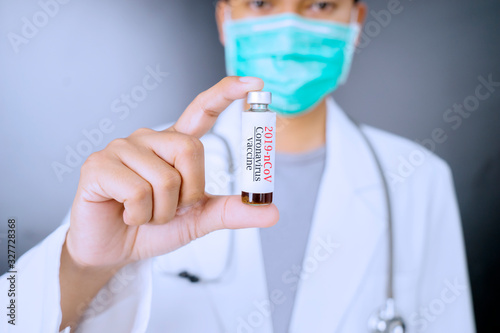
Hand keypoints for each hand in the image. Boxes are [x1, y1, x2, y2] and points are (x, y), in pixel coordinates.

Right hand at [66, 76, 278, 269]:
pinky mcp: (99, 165)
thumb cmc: (152, 228)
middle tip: (169, 208)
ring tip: (144, 213)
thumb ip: (232, 212)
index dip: (226, 94)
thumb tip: (272, 211)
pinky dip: (139, 216)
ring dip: (161, 212)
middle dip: (188, 193)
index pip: (202, 110)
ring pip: (164, 179)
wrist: (114, 251)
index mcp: (174, 146)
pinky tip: (125, 214)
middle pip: (190, 150)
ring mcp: (122, 148)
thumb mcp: (199, 219)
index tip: (253, 83)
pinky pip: (137, 192)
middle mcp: (149, 139)